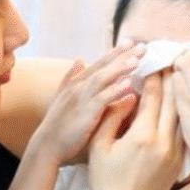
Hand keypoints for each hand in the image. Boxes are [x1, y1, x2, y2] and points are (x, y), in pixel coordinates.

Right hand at [31, 42, 144, 164]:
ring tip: (138, 59)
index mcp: (76, 84)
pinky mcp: (85, 114)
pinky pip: (102, 98)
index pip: (99, 64)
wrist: (46, 147)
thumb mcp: (63, 98)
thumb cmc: (57, 126)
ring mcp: (81, 99)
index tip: (131, 42)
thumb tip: (79, 59)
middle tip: (143, 46)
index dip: (114, 52)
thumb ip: (71, 79)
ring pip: (103, 78)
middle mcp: (79, 87)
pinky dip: (115, 90)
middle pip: (104, 66)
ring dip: (120, 67)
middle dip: (123, 55)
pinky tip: (128, 84)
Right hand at [88, 70, 183, 189]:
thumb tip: (126, 94)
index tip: (153, 61)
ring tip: (179, 77)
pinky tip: (180, 105)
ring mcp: (176, 153)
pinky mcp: (180, 162)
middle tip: (170, 61)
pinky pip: (185, 131)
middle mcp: (164, 143)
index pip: (153, 97)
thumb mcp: (99, 146)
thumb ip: (111, 117)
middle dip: (172, 79)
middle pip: (174, 102)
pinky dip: (183, 114)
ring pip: (184, 115)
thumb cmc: (104, 180)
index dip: (153, 76)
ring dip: (181, 95)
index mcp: (142, 137)